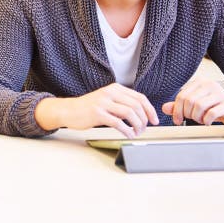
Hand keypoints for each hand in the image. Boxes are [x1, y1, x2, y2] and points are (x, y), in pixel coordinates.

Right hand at [35, 83, 158, 138]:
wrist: (69, 110)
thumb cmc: (89, 108)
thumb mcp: (107, 100)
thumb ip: (122, 102)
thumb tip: (142, 113)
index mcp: (115, 88)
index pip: (140, 97)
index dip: (150, 110)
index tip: (154, 120)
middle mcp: (110, 93)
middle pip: (137, 106)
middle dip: (144, 120)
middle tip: (144, 129)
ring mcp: (103, 102)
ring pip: (129, 113)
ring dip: (137, 126)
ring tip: (137, 133)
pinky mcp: (97, 113)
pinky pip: (118, 123)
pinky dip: (127, 131)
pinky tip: (128, 135)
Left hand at [163, 77, 223, 125]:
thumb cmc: (215, 106)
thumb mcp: (195, 105)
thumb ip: (179, 106)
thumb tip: (164, 108)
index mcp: (199, 82)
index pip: (181, 95)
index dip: (176, 110)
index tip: (177, 120)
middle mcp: (209, 84)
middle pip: (189, 101)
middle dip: (187, 114)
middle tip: (191, 119)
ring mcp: (219, 93)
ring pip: (199, 106)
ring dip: (196, 117)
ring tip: (200, 120)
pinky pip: (211, 113)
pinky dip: (206, 120)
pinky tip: (208, 121)